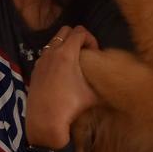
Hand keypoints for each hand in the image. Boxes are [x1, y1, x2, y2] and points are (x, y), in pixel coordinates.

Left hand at [26, 26, 100, 147]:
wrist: (45, 121)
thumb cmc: (71, 106)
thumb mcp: (93, 95)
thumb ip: (105, 83)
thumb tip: (118, 82)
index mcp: (67, 53)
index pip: (80, 31)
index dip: (91, 38)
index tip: (95, 53)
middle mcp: (52, 52)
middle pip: (66, 30)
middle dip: (77, 37)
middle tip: (85, 53)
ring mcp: (41, 60)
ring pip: (54, 41)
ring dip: (65, 45)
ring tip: (73, 62)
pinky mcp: (35, 69)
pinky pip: (46, 53)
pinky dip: (55, 55)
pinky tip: (60, 72)